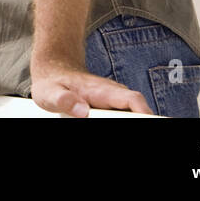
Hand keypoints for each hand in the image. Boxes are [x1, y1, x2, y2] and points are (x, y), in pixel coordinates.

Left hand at [30, 58, 153, 115]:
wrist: (52, 70)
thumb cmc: (52, 82)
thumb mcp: (50, 92)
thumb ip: (63, 100)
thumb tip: (82, 111)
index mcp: (102, 90)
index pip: (133, 99)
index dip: (144, 113)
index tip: (149, 121)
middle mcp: (113, 94)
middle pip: (137, 109)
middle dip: (141, 119)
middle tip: (137, 129)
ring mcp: (113, 101)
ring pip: (131, 113)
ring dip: (132, 120)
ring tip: (111, 121)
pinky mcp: (109, 108)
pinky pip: (123, 115)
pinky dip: (124, 120)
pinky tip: (111, 122)